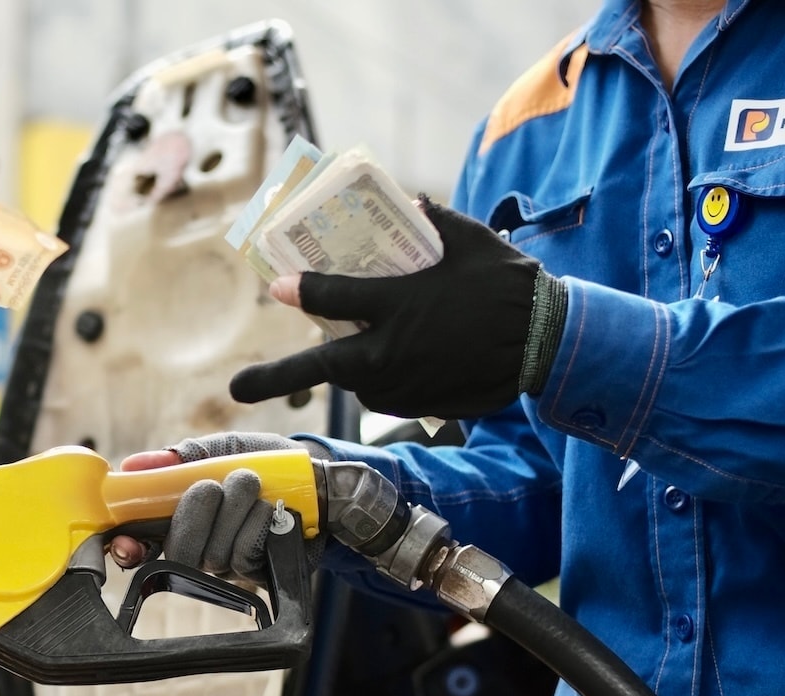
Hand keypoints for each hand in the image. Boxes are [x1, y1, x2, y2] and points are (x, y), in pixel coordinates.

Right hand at [111, 433, 327, 579]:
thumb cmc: (265, 465)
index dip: (128, 546)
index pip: (140, 543)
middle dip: (196, 510)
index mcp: (179, 518)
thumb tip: (133, 465)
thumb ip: (181, 458)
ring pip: (214, 553)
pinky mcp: (260, 575)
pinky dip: (259, 522)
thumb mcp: (222, 449)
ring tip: (254, 486)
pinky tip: (272, 511)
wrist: (317, 480)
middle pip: (178, 552)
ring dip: (237, 507)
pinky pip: (245, 555)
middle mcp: (200, 548)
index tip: (127, 542)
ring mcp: (229, 567)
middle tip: (216, 484)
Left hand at [230, 198, 567, 419]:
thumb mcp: (467, 240)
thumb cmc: (506, 283)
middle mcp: (388, 352)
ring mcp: (401, 385)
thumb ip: (430, 220)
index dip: (299, 290)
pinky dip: (379, 376)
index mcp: (395, 306)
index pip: (329, 297)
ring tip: (354, 343)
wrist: (547, 341)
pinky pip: (383, 392)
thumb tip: (408, 202)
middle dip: (274, 378)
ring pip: (352, 378)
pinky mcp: (417, 405)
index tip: (278, 286)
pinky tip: (392, 358)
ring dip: (345, 363)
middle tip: (237, 388)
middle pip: (318, 366)